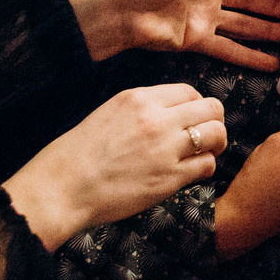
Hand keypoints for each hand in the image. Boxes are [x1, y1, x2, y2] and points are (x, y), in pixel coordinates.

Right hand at [4, 83, 228, 249]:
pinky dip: (205, 168)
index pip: (189, 92)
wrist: (63, 187)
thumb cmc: (79, 154)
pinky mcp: (169, 178)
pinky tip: (192, 172)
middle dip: (214, 121)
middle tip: (206, 136)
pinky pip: (207, 166)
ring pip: (216, 134)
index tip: (192, 119)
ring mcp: (165, 148)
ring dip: (216, 144)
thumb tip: (171, 112)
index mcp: (139, 99)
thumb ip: (142, 109)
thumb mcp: (109, 113)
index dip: (196, 106)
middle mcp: (156, 119)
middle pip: (211, 108)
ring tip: (205, 153)